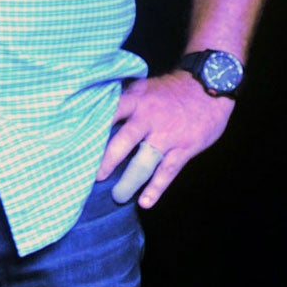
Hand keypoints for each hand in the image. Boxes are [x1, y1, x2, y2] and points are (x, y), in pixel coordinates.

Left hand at [94, 70, 231, 210]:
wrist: (210, 84)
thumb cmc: (171, 89)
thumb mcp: (146, 87)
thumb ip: (126, 103)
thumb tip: (98, 116)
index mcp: (135, 98)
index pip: (108, 115)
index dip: (92, 131)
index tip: (76, 146)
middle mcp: (148, 117)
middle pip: (121, 143)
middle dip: (105, 163)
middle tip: (92, 178)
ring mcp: (166, 134)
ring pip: (143, 163)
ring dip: (128, 182)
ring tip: (117, 196)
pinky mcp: (184, 148)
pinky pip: (167, 172)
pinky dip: (155, 189)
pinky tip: (145, 202)